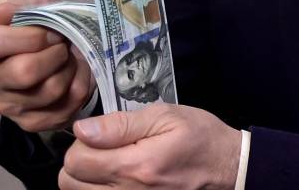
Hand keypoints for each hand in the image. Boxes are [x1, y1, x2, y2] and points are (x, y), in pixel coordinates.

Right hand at [0, 0, 93, 131]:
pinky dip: (79, 88)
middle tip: (64, 44)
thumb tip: (3, 12)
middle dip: (55, 54)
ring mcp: (5, 104)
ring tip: (70, 57)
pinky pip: (62, 110)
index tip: (51, 31)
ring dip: (70, 70)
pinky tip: (75, 74)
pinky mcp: (29, 121)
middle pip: (24, 72)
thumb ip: (21, 1)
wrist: (49, 47)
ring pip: (48, 91)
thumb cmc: (35, 20)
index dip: (31, 36)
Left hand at [60, 104, 241, 189]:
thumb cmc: (201, 139)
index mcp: (136, 165)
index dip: (83, 141)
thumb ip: (121, 124)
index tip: (102, 135)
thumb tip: (82, 130)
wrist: (229, 169)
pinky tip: (118, 179)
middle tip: (104, 149)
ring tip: (111, 165)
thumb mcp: (167, 117)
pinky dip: (101, 189)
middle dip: (80, 161)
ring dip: (87, 179)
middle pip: (69, 182)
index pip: (76, 159)